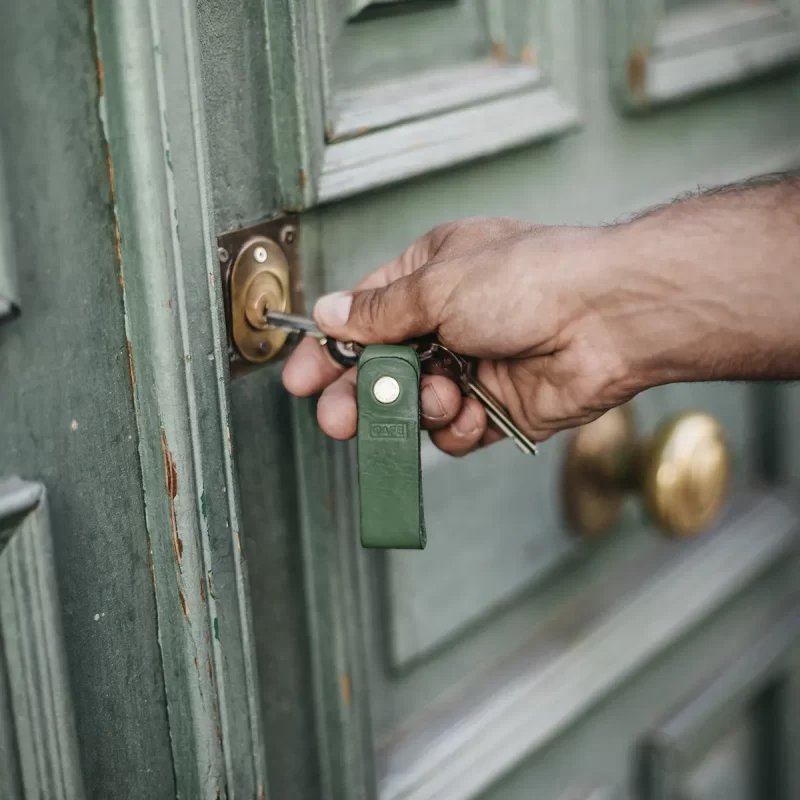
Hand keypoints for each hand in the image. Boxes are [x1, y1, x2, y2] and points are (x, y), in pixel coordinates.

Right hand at [282, 217, 644, 454]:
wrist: (608, 318)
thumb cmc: (532, 279)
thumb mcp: (438, 284)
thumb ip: (379, 310)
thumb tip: (331, 313)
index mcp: (432, 276)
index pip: (363, 316)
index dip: (330, 349)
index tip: (300, 379)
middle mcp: (451, 321)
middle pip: (385, 369)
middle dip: (363, 395)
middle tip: (338, 419)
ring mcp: (475, 365)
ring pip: (418, 405)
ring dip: (421, 407)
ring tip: (440, 396)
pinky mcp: (500, 406)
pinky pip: (456, 431)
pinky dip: (459, 427)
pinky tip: (473, 411)